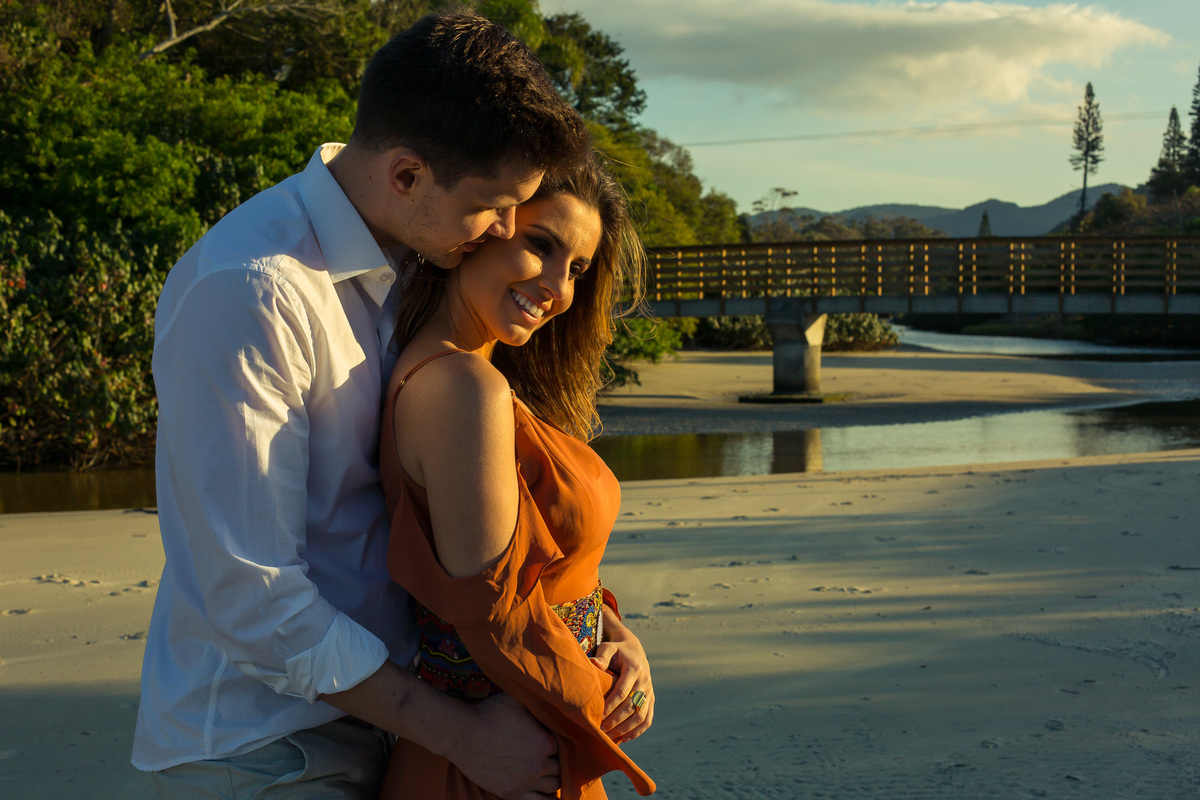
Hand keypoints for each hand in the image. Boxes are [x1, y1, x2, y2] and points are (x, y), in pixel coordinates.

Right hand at [453, 692, 560, 799]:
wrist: (463, 734)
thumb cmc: (489, 714)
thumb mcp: (517, 700)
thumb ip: (536, 704)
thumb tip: (548, 699)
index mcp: (545, 742)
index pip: (562, 747)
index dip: (555, 743)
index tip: (547, 740)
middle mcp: (539, 765)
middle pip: (559, 767)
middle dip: (554, 761)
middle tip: (544, 755)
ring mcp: (526, 782)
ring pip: (553, 786)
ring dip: (551, 778)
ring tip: (544, 772)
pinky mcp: (511, 794)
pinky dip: (546, 799)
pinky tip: (547, 795)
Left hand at [591, 606, 653, 743]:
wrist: (634, 650)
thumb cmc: (616, 651)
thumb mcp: (609, 647)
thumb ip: (602, 655)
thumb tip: (594, 663)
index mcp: (635, 668)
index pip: (623, 691)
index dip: (611, 705)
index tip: (598, 715)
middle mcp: (645, 681)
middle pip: (632, 706)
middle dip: (616, 720)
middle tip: (601, 729)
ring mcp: (650, 692)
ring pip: (641, 715)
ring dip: (626, 728)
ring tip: (610, 736)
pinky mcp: (651, 700)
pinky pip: (647, 719)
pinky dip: (637, 731)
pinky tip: (624, 739)